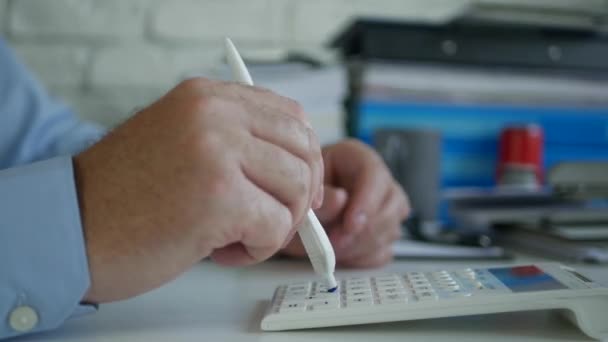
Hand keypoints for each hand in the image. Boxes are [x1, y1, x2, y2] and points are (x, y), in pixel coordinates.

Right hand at [75, 78, 322, 302]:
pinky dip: (258, 248)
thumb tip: (299, 170)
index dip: (303, 156)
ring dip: (277, 224)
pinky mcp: (219, 197)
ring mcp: (217, 152)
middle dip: (298, 195)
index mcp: (207, 97)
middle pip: (304, 150)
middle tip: (271, 219)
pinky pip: (276, 226)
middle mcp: (214, 114)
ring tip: (236, 236)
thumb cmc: (124, 196)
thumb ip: (237, 142)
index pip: (290, 116)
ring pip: (297, 188)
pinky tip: (221, 250)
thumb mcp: (183, 143)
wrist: (70, 229)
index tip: (293, 187)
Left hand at [282, 139, 408, 267]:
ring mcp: (385, 209)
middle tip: (335, 242)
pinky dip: (362, 258)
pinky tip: (341, 254)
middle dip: (364, 230)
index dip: (366, 202)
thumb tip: (341, 201)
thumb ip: (320, 195)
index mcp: (358, 159)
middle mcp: (378, 182)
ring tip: (331, 247)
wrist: (295, 212)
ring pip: (391, 229)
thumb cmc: (301, 194)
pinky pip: (384, 251)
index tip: (350, 224)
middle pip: (392, 204)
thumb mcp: (304, 191)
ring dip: (360, 246)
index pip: (375, 174)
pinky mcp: (382, 234)